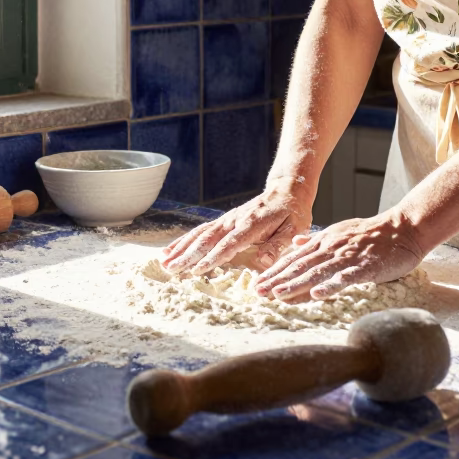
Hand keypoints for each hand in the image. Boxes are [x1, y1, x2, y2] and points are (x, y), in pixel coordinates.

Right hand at [161, 177, 313, 275]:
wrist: (287, 189)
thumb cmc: (292, 212)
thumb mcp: (293, 229)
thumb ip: (278, 245)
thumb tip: (265, 261)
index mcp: (251, 225)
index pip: (228, 244)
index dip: (212, 258)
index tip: (197, 270)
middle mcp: (234, 221)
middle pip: (207, 239)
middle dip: (188, 255)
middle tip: (172, 269)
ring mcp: (226, 220)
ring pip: (199, 234)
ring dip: (181, 248)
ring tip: (165, 261)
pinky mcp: (223, 221)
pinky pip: (201, 230)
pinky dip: (184, 240)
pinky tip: (172, 250)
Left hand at [254, 210, 427, 302]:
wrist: (403, 228)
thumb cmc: (372, 233)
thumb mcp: (340, 231)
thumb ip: (318, 239)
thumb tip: (297, 242)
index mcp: (324, 241)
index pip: (294, 258)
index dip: (274, 271)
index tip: (258, 283)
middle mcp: (331, 248)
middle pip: (299, 265)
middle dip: (277, 279)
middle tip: (258, 291)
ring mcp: (347, 256)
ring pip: (317, 271)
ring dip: (296, 283)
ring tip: (278, 294)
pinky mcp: (365, 266)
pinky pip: (346, 277)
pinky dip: (331, 285)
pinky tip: (317, 294)